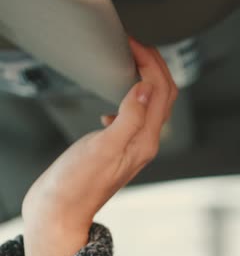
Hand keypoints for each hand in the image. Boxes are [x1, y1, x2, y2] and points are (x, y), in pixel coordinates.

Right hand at [21, 37, 177, 255]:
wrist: (60, 210)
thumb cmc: (77, 184)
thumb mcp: (104, 146)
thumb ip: (129, 117)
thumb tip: (146, 88)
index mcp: (146, 139)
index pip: (161, 91)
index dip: (151, 63)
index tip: (134, 44)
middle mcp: (145, 142)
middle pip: (162, 96)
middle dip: (155, 66)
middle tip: (137, 46)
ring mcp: (132, 146)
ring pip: (150, 105)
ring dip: (146, 80)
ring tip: (131, 63)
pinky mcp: (117, 149)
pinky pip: (133, 119)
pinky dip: (129, 102)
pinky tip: (112, 108)